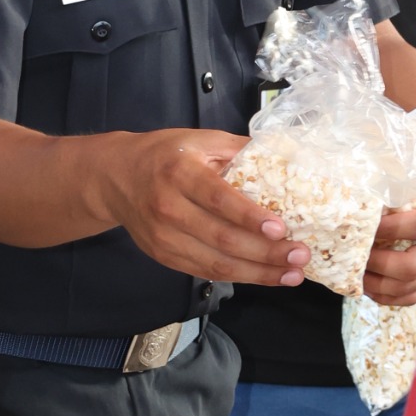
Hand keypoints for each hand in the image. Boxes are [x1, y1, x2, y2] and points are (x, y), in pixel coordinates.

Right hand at [103, 129, 313, 286]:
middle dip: (265, 252)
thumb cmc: (165, 154)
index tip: (280, 228)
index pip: (218, 198)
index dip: (249, 217)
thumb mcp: (200, 139)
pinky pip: (205, 272)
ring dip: (258, 273)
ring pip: (215, 263)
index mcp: (180, 172)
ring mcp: (164, 237)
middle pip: (222, 238)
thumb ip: (239, 148)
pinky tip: (265, 276)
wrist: (116, 177)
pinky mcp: (163, 256)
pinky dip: (238, 277)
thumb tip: (285, 156)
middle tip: (300, 255)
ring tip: (292, 274)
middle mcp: (169, 207)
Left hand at [363, 158, 415, 305]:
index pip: (415, 227)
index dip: (384, 230)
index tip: (362, 227)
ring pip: (412, 287)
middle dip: (377, 264)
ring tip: (357, 274)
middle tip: (355, 255)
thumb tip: (366, 187)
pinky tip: (374, 287)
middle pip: (412, 266)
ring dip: (379, 285)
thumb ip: (408, 178)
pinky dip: (392, 296)